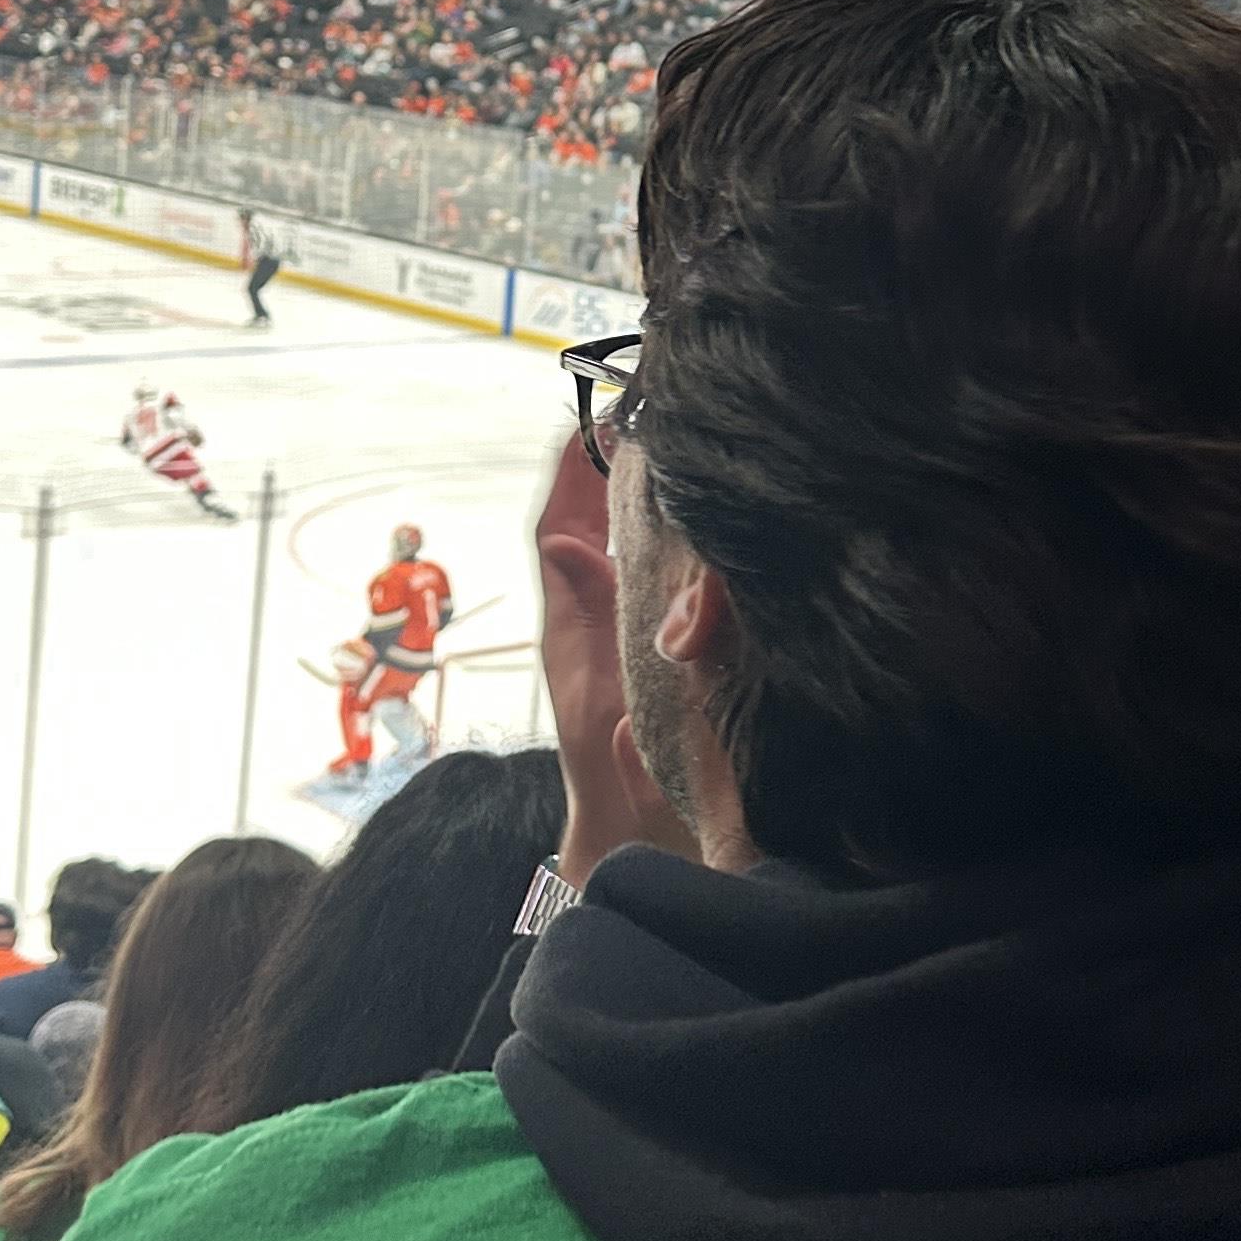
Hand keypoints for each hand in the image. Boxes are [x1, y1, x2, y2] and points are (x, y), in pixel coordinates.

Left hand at [534, 430, 693, 887]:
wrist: (628, 834)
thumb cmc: (619, 782)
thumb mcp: (603, 701)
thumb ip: (589, 622)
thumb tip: (566, 549)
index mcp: (570, 625)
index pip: (558, 530)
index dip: (566, 473)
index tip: (585, 418)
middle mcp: (585, 619)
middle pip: (582, 524)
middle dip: (597, 467)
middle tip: (627, 407)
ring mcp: (612, 630)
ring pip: (612, 545)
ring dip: (626, 493)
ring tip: (654, 438)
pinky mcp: (640, 643)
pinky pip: (639, 572)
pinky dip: (652, 533)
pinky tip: (682, 510)